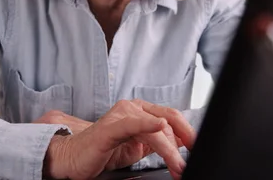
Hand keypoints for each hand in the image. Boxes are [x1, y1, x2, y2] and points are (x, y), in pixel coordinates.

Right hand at [43, 99, 195, 179]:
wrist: (74, 158)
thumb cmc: (103, 151)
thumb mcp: (137, 147)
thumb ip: (157, 142)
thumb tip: (181, 143)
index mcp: (140, 111)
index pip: (172, 118)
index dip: (188, 132)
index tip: (199, 148)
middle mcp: (131, 108)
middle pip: (167, 121)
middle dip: (183, 142)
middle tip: (190, 160)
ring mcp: (120, 115)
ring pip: (154, 129)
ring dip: (169, 149)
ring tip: (177, 165)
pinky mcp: (109, 128)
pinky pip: (131, 124)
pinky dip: (147, 124)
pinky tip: (159, 126)